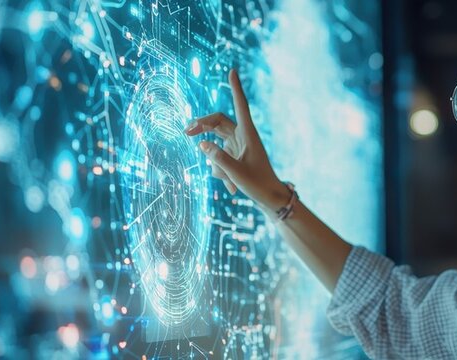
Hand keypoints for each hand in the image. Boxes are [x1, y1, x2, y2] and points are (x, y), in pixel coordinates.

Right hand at [184, 69, 288, 211]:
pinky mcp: (233, 156)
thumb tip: (202, 144)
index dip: (235, 88)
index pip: (240, 105)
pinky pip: (218, 159)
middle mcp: (242, 137)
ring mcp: (237, 146)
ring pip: (215, 145)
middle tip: (186, 132)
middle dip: (202, 125)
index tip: (232, 71)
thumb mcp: (236, 173)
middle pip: (218, 121)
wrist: (270, 198)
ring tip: (230, 181)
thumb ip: (218, 158)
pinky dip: (220, 173)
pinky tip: (233, 188)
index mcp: (248, 134)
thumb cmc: (258, 185)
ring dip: (215, 162)